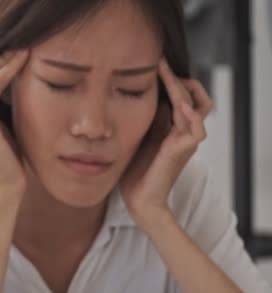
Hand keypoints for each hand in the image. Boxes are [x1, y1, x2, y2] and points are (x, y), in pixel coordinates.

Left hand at [119, 59, 213, 230]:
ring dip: (181, 87)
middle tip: (159, 60)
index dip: (172, 78)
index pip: (182, 94)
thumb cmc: (134, 170)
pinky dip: (191, 114)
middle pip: (194, 95)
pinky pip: (197, 128)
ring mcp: (186, 140)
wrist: (139, 199)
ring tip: (165, 72)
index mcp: (172, 126)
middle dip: (177, 77)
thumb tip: (127, 95)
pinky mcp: (184, 151)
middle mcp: (183, 130)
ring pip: (196, 105)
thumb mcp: (135, 135)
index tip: (153, 61)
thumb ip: (138, 118)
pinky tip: (180, 104)